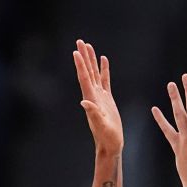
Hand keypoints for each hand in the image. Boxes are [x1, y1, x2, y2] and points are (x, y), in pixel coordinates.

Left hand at [73, 39, 122, 153]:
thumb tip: (84, 102)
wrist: (111, 145)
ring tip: (88, 46)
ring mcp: (100, 96)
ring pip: (95, 73)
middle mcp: (93, 96)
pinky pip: (105, 80)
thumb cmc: (107, 138)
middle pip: (87, 72)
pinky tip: (103, 60)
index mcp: (91, 100)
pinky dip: (104, 69)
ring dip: (91, 60)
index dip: (80, 65)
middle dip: (83, 57)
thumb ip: (94, 114)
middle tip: (79, 41)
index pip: (84, 78)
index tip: (76, 52)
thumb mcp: (101, 126)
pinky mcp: (107, 99)